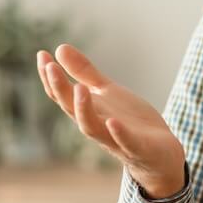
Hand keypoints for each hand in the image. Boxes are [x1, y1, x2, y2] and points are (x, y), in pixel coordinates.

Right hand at [37, 44, 186, 198]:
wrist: (160, 154)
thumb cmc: (129, 122)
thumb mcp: (107, 92)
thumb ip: (84, 73)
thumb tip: (59, 48)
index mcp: (89, 111)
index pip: (63, 95)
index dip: (51, 77)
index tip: (42, 54)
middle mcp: (97, 125)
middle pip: (72, 109)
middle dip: (60, 90)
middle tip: (51, 67)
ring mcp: (115, 139)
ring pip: (92, 128)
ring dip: (84, 110)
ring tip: (79, 88)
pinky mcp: (138, 149)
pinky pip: (126, 143)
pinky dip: (118, 133)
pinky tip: (112, 121)